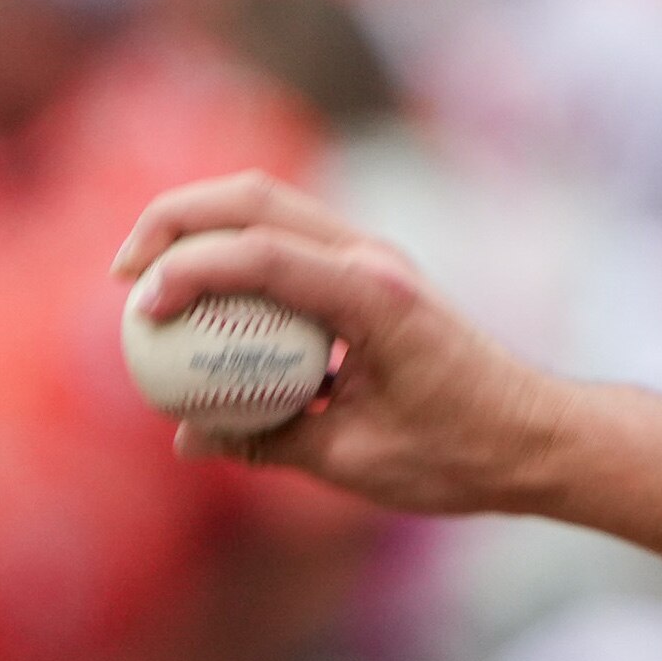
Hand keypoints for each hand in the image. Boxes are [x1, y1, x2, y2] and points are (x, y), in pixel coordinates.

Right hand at [111, 171, 570, 515]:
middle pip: (255, 199)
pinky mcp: (371, 276)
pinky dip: (235, 258)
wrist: (539, 436)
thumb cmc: (461, 453)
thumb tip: (185, 436)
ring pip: (270, 209)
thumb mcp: (355, 461)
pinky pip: (288, 247)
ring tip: (146, 281)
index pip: (262, 256)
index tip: (139, 314)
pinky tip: (202, 307)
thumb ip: (266, 441)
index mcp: (376, 298)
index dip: (188, 273)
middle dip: (174, 220)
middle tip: (122, 274)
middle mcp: (375, 261)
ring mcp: (375, 260)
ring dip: (200, 229)